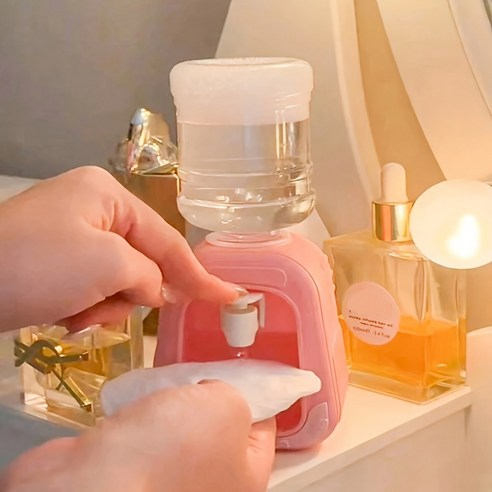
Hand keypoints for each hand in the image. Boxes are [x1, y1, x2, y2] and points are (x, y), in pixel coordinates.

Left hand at [0, 166, 238, 329]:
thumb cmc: (38, 265)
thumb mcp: (107, 265)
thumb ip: (149, 275)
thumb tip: (155, 290)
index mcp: (109, 196)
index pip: (168, 240)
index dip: (200, 273)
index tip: (231, 295)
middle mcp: (94, 208)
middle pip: (142, 261)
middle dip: (129, 292)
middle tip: (103, 307)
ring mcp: (73, 234)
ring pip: (118, 279)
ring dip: (104, 304)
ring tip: (74, 313)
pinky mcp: (56, 260)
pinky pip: (93, 287)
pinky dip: (85, 307)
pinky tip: (63, 314)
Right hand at [1, 381, 275, 491]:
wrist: (97, 479)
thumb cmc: (174, 445)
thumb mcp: (227, 406)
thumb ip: (238, 393)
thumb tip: (221, 393)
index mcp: (246, 476)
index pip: (265, 426)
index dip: (256, 391)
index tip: (243, 363)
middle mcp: (212, 483)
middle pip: (222, 424)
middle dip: (211, 391)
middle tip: (204, 366)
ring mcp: (171, 479)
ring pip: (184, 425)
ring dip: (177, 399)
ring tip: (172, 377)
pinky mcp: (136, 470)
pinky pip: (152, 432)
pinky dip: (149, 411)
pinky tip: (145, 394)